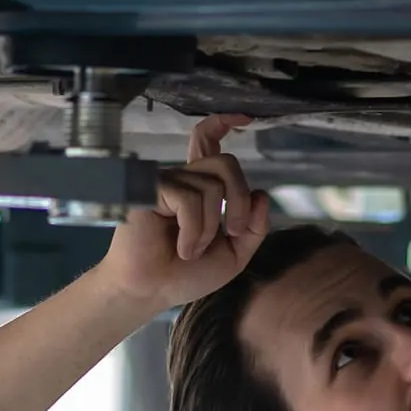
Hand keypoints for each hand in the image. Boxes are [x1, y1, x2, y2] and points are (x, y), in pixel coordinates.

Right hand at [96, 115, 272, 311]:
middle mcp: (183, 179)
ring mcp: (166, 182)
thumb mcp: (233, 255)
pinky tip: (182, 249)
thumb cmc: (184, 275)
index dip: (223, 123)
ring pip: (212, 186)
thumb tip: (261, 195)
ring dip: (210, 228)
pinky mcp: (150, 190)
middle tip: (231, 232)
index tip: (245, 119)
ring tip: (192, 250)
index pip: (207, 140)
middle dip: (239, 200)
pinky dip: (194, 231)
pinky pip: (190, 199)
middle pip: (226, 163)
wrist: (152, 292)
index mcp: (200, 188)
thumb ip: (253, 228)